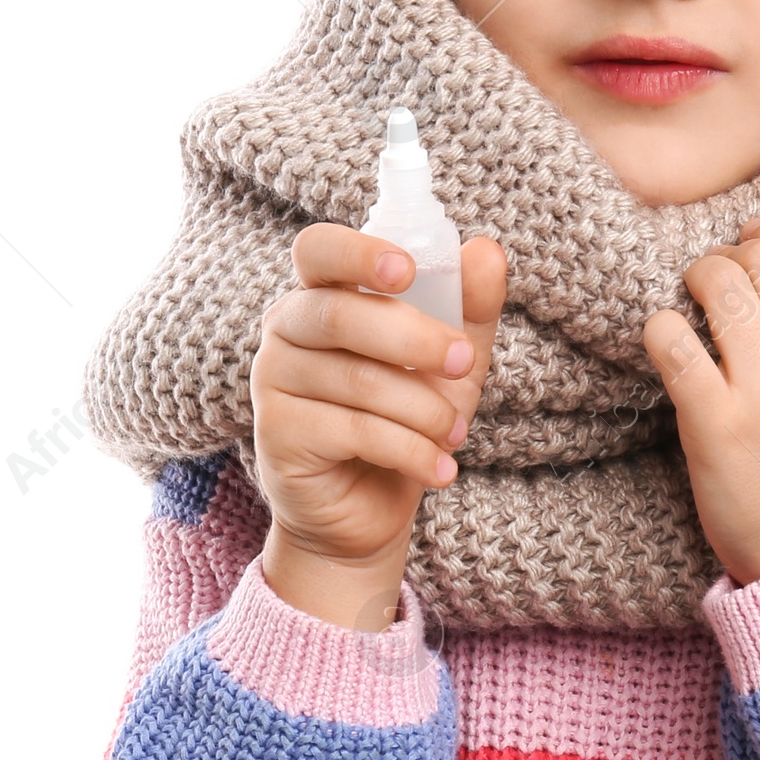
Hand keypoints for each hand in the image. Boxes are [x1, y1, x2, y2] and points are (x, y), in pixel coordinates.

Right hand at [252, 226, 506, 626]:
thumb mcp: (448, 363)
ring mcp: (272, 381)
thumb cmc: (405, 418)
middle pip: (340, 314)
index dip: (358, 254)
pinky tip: (440, 470)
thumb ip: (469, 308)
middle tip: (463, 363)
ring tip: (455, 434)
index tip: (407, 270)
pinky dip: (411, 451)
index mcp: (322, 294)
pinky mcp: (278, 435)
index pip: (319, 250)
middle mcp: (286, 329)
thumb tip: (487, 251)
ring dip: (424, 410)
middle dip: (415, 338)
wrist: (369, 509)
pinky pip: (354, 431)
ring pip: (358, 380)